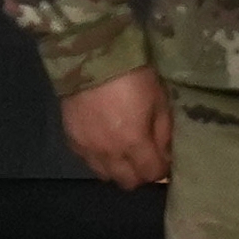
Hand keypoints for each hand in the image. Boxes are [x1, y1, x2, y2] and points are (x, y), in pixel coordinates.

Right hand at [56, 69, 175, 191]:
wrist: (90, 55)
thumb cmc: (132, 75)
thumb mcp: (158, 99)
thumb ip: (164, 132)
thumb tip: (167, 154)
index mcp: (134, 142)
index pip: (151, 174)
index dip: (162, 169)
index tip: (164, 159)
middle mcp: (109, 153)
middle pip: (128, 182)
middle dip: (141, 174)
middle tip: (145, 157)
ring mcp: (87, 149)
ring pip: (106, 176)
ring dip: (118, 169)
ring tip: (123, 152)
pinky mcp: (72, 140)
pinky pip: (88, 162)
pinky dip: (99, 158)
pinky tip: (104, 143)